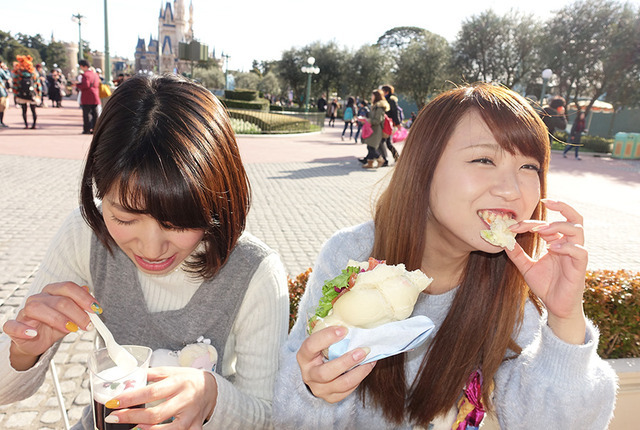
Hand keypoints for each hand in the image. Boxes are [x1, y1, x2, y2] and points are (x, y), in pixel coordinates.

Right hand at [2, 282, 97, 369]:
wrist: (34, 342)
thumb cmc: (52, 326)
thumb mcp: (70, 317)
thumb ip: (79, 305)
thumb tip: (88, 289)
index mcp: (52, 292)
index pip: (68, 287)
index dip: (84, 298)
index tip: (96, 309)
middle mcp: (38, 298)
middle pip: (58, 300)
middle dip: (77, 313)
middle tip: (88, 324)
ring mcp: (24, 312)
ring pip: (37, 308)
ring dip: (57, 319)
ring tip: (70, 329)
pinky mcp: (13, 326)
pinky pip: (12, 325)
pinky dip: (22, 329)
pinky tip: (33, 334)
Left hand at [103, 367, 217, 427]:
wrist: (212, 388)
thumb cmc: (189, 378)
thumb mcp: (173, 371)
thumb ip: (153, 374)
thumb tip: (130, 377)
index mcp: (179, 382)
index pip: (151, 391)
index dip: (131, 398)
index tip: (114, 402)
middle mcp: (186, 400)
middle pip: (155, 414)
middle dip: (131, 417)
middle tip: (114, 417)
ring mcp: (191, 416)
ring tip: (132, 427)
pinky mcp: (194, 427)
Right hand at [297, 326, 375, 402]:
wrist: (315, 373)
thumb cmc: (321, 352)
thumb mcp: (320, 342)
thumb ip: (331, 334)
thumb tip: (351, 321)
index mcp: (303, 356)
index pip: (311, 346)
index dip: (326, 337)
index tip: (344, 330)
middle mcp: (309, 374)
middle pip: (325, 372)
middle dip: (346, 361)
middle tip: (362, 350)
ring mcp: (319, 388)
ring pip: (341, 384)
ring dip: (358, 372)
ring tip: (369, 360)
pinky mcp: (330, 397)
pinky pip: (347, 391)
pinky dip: (359, 378)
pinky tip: (366, 367)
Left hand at [506, 199, 586, 343]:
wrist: (555, 307)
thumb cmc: (545, 285)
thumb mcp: (526, 267)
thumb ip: (516, 254)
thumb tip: (502, 240)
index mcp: (556, 242)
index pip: (546, 224)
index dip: (529, 222)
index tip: (512, 225)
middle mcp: (568, 245)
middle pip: (573, 218)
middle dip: (562, 207)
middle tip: (545, 202)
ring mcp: (576, 255)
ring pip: (578, 230)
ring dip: (560, 225)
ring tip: (542, 230)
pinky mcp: (580, 267)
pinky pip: (580, 251)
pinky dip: (566, 247)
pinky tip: (551, 248)